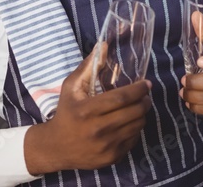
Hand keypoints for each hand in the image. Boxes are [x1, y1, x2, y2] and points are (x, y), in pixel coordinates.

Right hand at [24, 43, 151, 173]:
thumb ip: (88, 67)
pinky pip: (134, 139)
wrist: (57, 147)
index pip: (122, 98)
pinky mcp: (113, 157)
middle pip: (135, 112)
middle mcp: (98, 129)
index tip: (146, 84)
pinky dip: (135, 129)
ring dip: (142, 115)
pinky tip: (129, 123)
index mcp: (87, 110)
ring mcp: (107, 145)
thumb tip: (103, 46)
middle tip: (145, 96)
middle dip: (145, 101)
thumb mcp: (71, 88)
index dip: (138, 89)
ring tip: (138, 108)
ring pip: (137, 126)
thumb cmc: (66, 112)